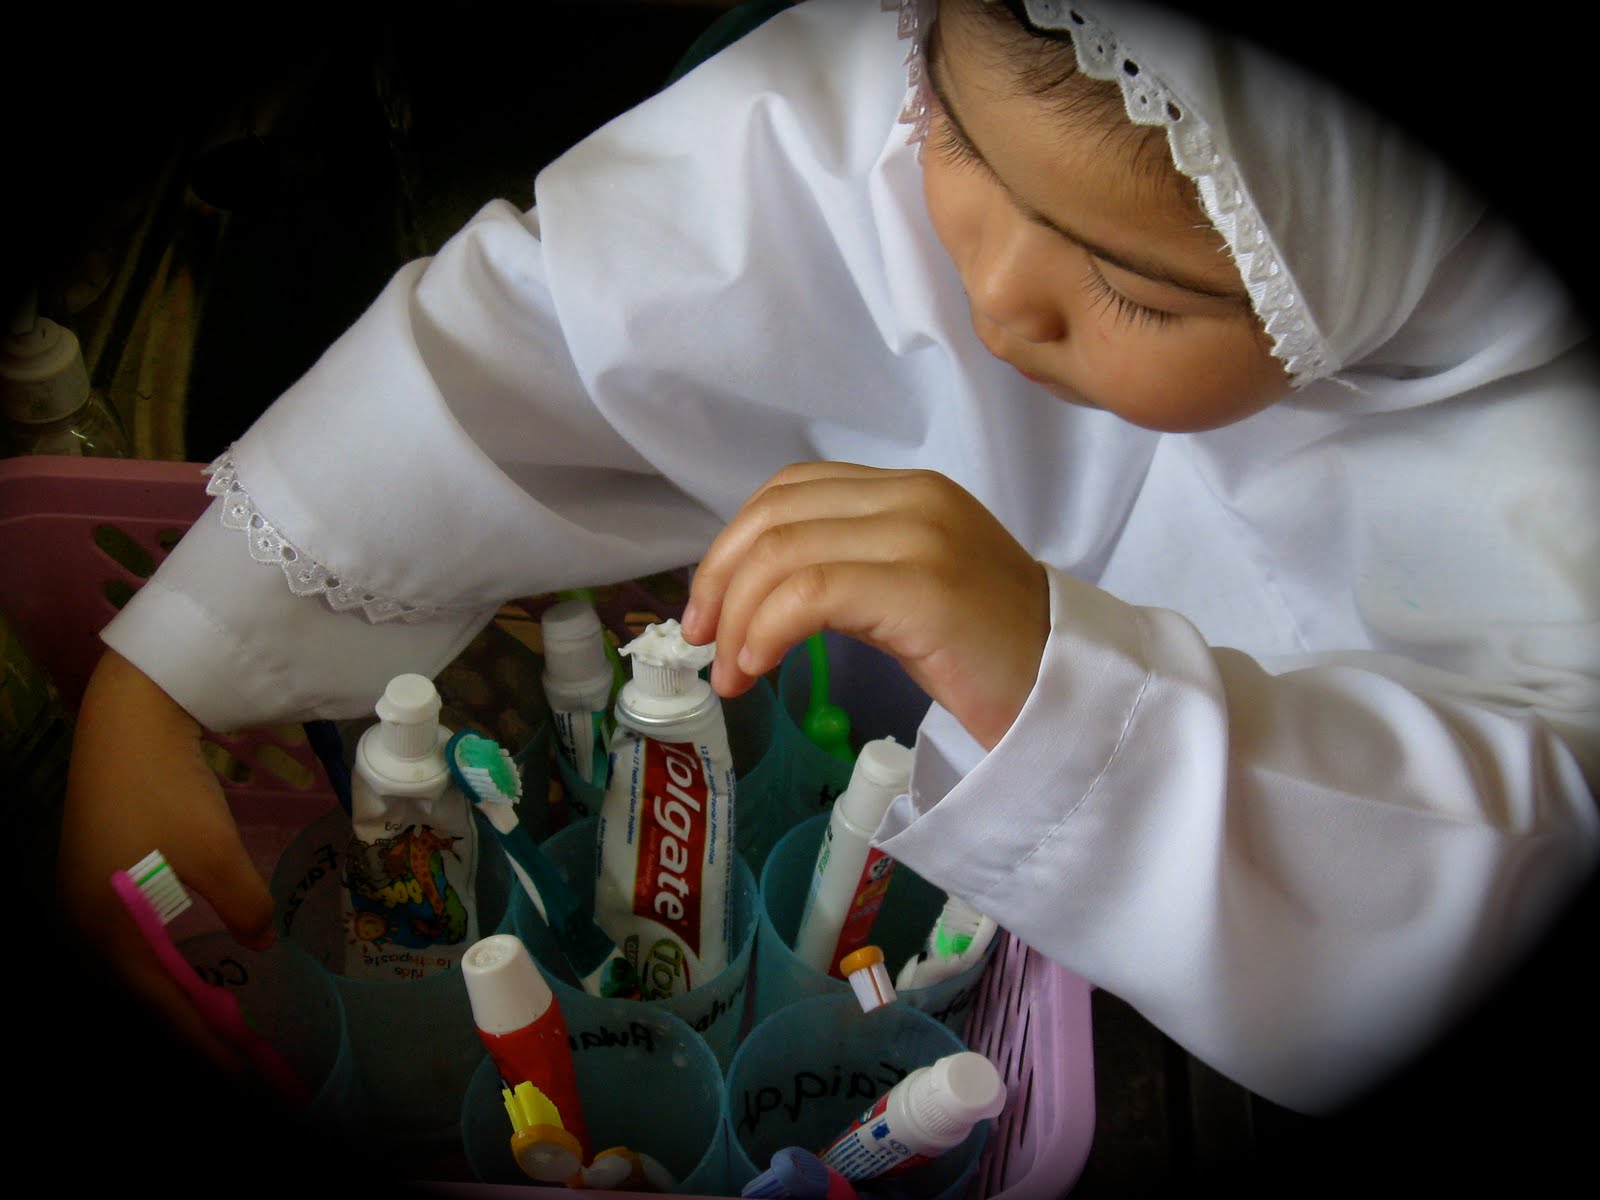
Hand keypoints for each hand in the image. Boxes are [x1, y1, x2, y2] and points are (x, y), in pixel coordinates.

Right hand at [56, 649, 276, 1078]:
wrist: (128, 723)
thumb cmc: (167, 790)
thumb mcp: (214, 851)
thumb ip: (241, 904)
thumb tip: (259, 942)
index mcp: (106, 929)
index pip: (160, 1004)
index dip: (202, 1039)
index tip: (240, 1070)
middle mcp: (84, 925)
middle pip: (139, 994)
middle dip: (188, 1027)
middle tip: (236, 1056)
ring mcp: (83, 902)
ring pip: (131, 970)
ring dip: (174, 998)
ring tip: (217, 1024)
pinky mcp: (92, 881)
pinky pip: (126, 942)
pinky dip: (158, 966)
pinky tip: (185, 970)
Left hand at [681, 462, 1048, 749]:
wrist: (1074, 696)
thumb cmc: (994, 657)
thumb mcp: (913, 588)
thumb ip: (851, 566)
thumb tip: (756, 595)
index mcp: (909, 491)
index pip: (791, 490)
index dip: (733, 545)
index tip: (711, 609)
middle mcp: (913, 498)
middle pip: (774, 515)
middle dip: (720, 581)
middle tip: (706, 643)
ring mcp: (921, 537)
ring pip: (784, 552)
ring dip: (738, 617)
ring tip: (733, 674)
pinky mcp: (923, 587)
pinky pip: (811, 592)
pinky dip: (765, 630)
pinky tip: (759, 667)